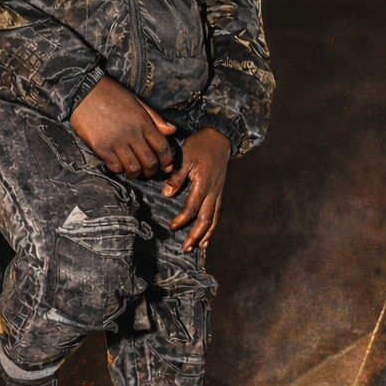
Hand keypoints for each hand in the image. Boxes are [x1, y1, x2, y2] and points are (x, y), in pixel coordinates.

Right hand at [70, 75, 176, 178]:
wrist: (84, 91)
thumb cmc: (111, 94)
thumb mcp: (136, 101)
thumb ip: (154, 118)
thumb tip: (172, 130)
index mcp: (143, 121)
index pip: (162, 147)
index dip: (167, 161)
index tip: (167, 167)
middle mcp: (132, 133)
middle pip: (149, 162)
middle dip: (152, 171)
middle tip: (149, 171)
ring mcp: (116, 142)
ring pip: (133, 168)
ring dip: (135, 173)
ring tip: (133, 171)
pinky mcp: (101, 147)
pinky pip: (115, 166)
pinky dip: (119, 169)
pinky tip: (118, 164)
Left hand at [161, 127, 231, 250]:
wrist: (219, 138)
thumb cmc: (199, 146)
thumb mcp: (185, 156)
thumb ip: (176, 176)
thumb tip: (166, 194)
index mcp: (203, 182)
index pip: (193, 206)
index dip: (183, 218)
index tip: (172, 226)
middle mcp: (213, 191)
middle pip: (206, 218)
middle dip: (196, 234)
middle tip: (186, 247)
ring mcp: (218, 192)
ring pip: (213, 218)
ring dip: (205, 234)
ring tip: (196, 247)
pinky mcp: (219, 192)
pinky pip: (217, 213)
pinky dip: (212, 227)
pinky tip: (207, 237)